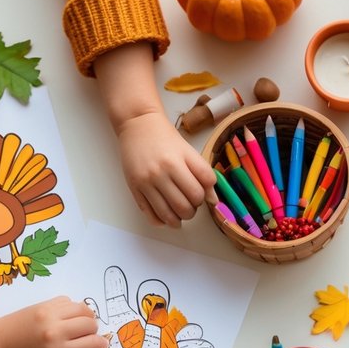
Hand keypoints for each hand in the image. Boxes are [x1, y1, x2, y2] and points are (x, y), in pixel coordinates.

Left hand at [0, 296, 104, 347]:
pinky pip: (69, 301)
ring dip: (86, 317)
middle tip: (85, 337)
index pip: (94, 343)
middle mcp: (56, 332)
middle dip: (92, 332)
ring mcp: (49, 315)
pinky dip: (71, 309)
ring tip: (78, 325)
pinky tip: (65, 318)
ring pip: (83, 308)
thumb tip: (95, 346)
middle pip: (91, 324)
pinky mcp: (44, 304)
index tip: (99, 346)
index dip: (101, 345)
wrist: (1, 344)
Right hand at [115, 110, 215, 228]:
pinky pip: (151, 216)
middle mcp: (161, 172)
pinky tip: (166, 217)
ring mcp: (146, 182)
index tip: (200, 193)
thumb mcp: (188, 151)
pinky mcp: (135, 188)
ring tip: (180, 214)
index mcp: (177, 161)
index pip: (200, 191)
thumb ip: (203, 174)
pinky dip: (162, 222)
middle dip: (192, 211)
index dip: (204, 197)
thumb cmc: (165, 138)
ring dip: (179, 219)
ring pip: (168, 215)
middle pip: (185, 206)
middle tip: (190, 205)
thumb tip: (214, 200)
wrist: (138, 124)